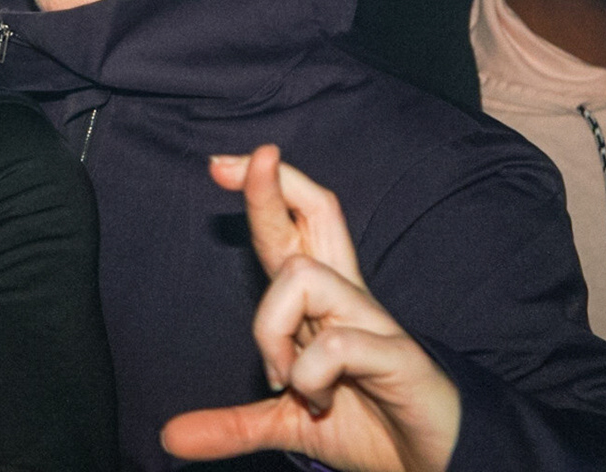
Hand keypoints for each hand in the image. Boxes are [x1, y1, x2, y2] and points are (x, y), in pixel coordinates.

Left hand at [161, 145, 460, 471]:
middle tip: (230, 163)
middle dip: (270, 187)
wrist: (434, 465)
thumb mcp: (289, 425)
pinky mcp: (399, 358)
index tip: (218, 165)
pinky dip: (309, 374)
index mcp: (324, 304)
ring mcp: (375, 324)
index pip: (297, 230)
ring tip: (282, 377)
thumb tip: (172, 436)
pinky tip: (319, 400)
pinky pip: (337, 344)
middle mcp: (349, 300)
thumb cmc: (371, 427)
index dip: (265, 192)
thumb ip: (234, 424)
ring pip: (306, 277)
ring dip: (272, 327)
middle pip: (318, 216)